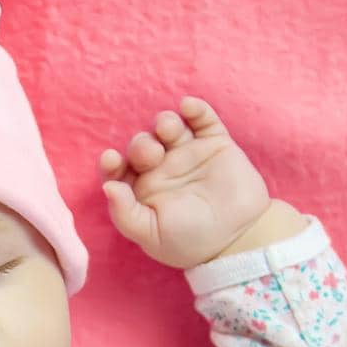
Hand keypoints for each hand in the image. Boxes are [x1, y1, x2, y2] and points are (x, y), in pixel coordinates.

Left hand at [98, 96, 271, 268]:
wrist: (239, 238)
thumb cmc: (191, 241)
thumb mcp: (152, 235)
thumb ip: (125, 214)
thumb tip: (107, 187)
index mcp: (141, 190)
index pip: (119, 170)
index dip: (111, 162)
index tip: (111, 159)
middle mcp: (161, 169)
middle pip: (142, 144)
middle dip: (142, 144)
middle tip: (152, 154)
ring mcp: (188, 154)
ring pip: (169, 127)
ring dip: (165, 122)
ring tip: (169, 130)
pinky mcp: (214, 144)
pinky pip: (203, 120)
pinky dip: (195, 109)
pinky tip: (188, 106)